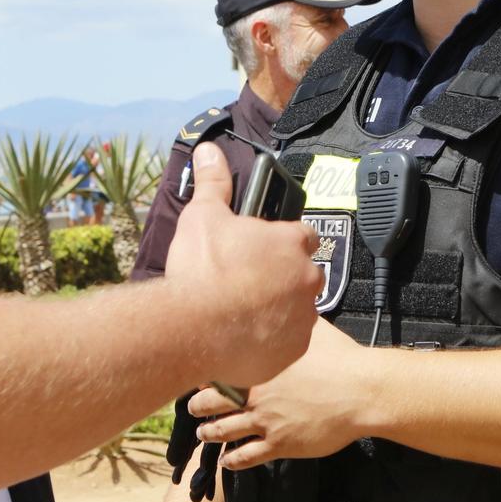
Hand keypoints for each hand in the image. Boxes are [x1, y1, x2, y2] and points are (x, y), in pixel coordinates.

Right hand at [162, 141, 322, 389]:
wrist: (193, 328)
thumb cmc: (202, 268)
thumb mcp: (203, 216)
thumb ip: (212, 183)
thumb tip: (209, 150)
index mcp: (292, 243)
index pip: (302, 236)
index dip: (282, 243)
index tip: (260, 251)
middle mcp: (307, 279)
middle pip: (302, 274)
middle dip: (280, 278)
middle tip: (245, 285)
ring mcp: (303, 318)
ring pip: (296, 311)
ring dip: (277, 311)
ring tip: (240, 314)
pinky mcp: (293, 351)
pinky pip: (287, 343)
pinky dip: (270, 341)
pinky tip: (243, 338)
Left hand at [189, 321, 378, 468]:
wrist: (362, 392)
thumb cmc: (341, 359)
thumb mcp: (315, 329)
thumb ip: (297, 320)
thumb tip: (296, 302)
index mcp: (259, 367)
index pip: (218, 371)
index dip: (204, 375)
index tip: (198, 376)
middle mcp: (254, 396)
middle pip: (211, 404)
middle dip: (198, 407)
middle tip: (193, 407)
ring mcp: (265, 422)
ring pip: (223, 432)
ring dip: (209, 434)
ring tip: (203, 435)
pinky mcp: (280, 445)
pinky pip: (247, 457)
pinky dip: (232, 461)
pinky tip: (227, 462)